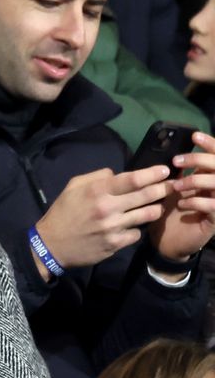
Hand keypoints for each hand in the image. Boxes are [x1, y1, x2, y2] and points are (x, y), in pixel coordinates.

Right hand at [33, 165, 170, 277]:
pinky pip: (137, 233)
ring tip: (154, 207)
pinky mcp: (115, 244)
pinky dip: (136, 229)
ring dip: (155, 209)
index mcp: (96, 191)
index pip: (132, 179)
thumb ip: (96, 177)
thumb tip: (117, 174)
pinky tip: (129, 227)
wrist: (51, 245)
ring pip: (148, 215)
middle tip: (170, 186)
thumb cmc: (62, 212)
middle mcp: (107, 208)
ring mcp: (113, 227)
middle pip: (146, 196)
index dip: (152, 173)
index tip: (164, 170)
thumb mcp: (72, 187)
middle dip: (163, 189)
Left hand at [149, 131, 214, 264]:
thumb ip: (178, 172)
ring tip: (176, 186)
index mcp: (210, 178)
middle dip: (200, 159)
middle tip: (177, 161)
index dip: (211, 144)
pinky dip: (197, 201)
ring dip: (196, 181)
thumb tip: (171, 152)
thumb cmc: (170, 211)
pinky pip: (213, 206)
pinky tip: (183, 203)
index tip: (194, 135)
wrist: (168, 242)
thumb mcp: (173, 188)